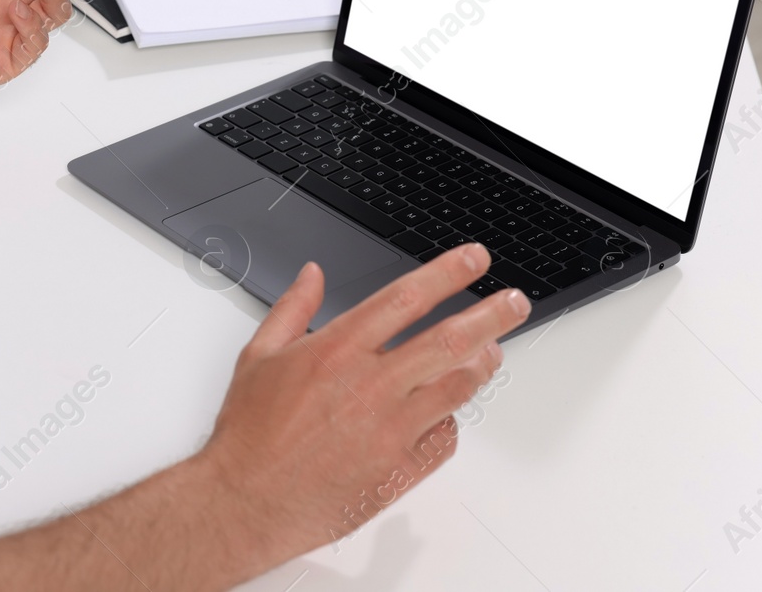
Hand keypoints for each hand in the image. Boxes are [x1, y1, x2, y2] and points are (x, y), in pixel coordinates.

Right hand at [195, 244, 530, 577]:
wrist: (247, 500)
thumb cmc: (250, 434)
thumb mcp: (258, 356)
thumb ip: (291, 308)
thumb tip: (311, 274)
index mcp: (337, 350)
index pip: (407, 298)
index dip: (448, 274)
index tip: (474, 260)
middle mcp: (371, 385)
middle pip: (449, 340)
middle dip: (491, 316)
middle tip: (514, 304)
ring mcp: (391, 429)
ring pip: (456, 388)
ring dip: (482, 365)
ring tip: (492, 352)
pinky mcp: (399, 468)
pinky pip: (444, 438)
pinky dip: (452, 419)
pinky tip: (448, 410)